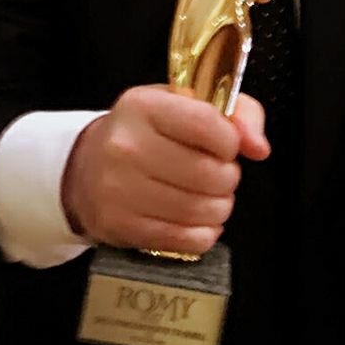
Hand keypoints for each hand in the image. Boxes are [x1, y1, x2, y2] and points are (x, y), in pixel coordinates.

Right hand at [61, 86, 269, 255]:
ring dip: (219, 208)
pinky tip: (198, 220)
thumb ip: (236, 113)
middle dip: (227, 178)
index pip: (208, 125)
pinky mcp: (119, 226)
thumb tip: (258, 147)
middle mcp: (126, 146)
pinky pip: (183, 240)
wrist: (86, 167)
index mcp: (143, 106)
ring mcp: (118, 189)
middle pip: (208, 173)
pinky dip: (203, 234)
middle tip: (220, 175)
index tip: (225, 146)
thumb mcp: (185, 104)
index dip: (230, 141)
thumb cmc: (145, 132)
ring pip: (199, 210)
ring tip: (211, 198)